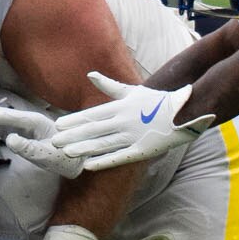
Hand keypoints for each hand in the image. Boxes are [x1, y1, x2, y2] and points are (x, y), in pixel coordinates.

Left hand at [0, 72, 212, 173]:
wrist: (184, 111)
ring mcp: (132, 136)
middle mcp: (123, 121)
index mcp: (120, 107)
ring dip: (84, 148)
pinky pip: (119, 157)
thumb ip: (109, 86)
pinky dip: (103, 161)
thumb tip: (90, 74)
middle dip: (73, 136)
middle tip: (54, 142)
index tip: (58, 125)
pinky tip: (88, 165)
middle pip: (93, 130)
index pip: (92, 115)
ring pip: (103, 144)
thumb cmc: (155, 101)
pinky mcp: (141, 150)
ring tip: (67, 153)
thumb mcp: (131, 90)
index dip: (74, 121)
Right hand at [0, 99, 84, 176]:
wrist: (77, 159)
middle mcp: (29, 120)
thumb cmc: (65, 158)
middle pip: (3, 114)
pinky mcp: (24, 132)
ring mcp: (26, 125)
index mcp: (35, 122)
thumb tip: (9, 139)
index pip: (9, 117)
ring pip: (2, 118)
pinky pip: (5, 125)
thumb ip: (29, 148)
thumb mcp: (48, 156)